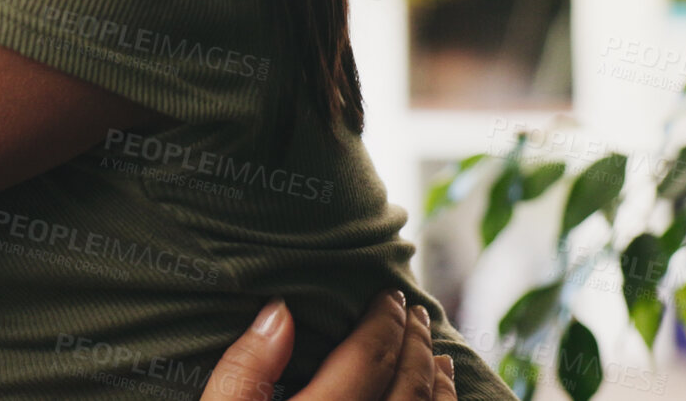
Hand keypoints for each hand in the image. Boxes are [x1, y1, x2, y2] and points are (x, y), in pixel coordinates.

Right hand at [204, 291, 455, 400]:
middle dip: (412, 343)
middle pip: (405, 389)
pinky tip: (439, 396)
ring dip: (434, 381)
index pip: (367, 363)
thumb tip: (281, 309)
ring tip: (433, 350)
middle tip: (411, 310)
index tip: (388, 295)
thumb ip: (245, 369)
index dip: (384, 324)